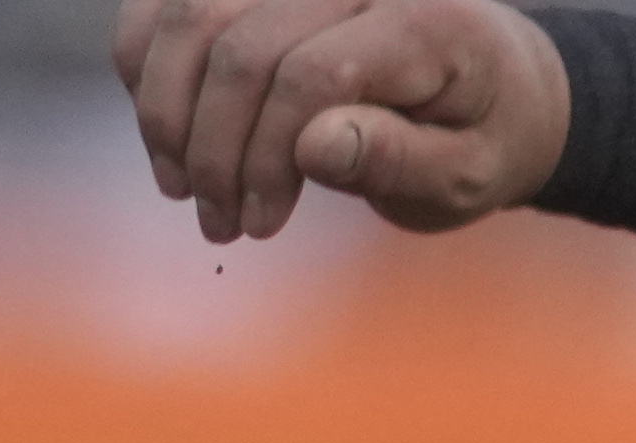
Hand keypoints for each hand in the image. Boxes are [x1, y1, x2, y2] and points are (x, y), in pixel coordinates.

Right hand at [116, 0, 569, 240]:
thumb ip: (400, 159)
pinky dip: (147, 64)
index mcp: (422, 18)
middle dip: (213, 149)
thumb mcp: (468, 175)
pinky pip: (168, 2)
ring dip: (166, 111)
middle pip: (239, 46)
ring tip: (185, 189)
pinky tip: (167, 133)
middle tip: (218, 224)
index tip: (262, 226)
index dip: (269, 157)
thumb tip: (313, 147)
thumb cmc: (478, 137)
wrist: (488, 79)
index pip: (311, 76)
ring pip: (189, 15)